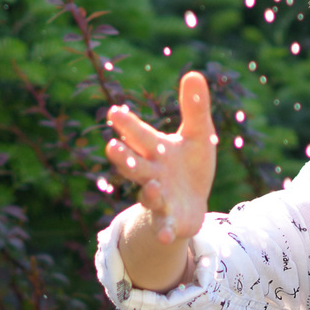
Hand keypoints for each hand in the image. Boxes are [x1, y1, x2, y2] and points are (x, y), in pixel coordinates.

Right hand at [106, 70, 218, 248]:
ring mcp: (158, 198)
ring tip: (149, 186)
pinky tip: (166, 237)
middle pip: (135, 165)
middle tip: (112, 146)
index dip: (126, 125)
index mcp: (155, 150)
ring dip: (146, 191)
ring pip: (148, 194)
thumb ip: (194, 108)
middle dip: (124, 158)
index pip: (138, 135)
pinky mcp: (169, 221)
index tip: (114, 112)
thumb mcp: (198, 135)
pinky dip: (163, 231)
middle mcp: (152, 174)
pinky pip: (164, 226)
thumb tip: (193, 72)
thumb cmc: (189, 167)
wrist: (191, 206)